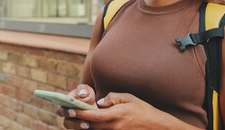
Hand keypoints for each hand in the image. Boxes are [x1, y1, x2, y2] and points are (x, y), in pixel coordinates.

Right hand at [56, 84, 97, 128]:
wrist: (96, 103)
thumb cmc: (87, 95)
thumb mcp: (86, 89)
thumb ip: (83, 89)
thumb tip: (82, 94)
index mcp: (65, 106)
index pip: (60, 111)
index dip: (64, 111)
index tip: (71, 110)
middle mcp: (68, 118)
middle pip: (67, 123)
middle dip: (73, 122)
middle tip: (81, 120)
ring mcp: (75, 125)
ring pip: (74, 129)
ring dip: (80, 127)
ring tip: (87, 125)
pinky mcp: (82, 128)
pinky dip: (89, 129)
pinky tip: (94, 126)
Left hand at [70, 92, 202, 129]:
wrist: (157, 126)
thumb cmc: (143, 109)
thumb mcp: (129, 98)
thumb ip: (112, 98)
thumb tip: (99, 102)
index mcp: (116, 114)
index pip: (93, 115)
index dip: (80, 113)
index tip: (71, 109)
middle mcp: (114, 126)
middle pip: (90, 126)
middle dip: (77, 121)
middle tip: (67, 114)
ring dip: (84, 126)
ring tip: (74, 120)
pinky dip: (94, 129)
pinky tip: (88, 126)